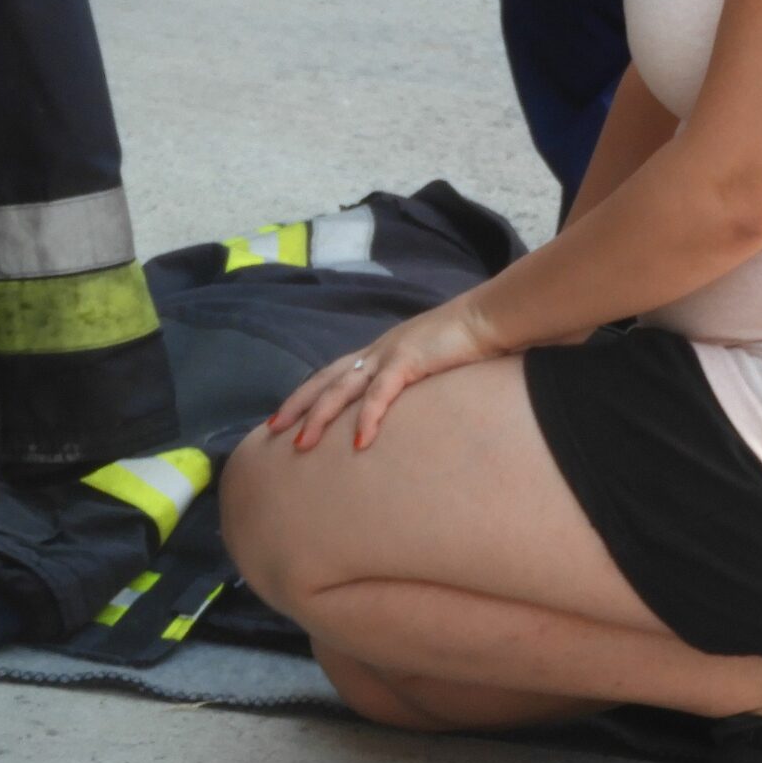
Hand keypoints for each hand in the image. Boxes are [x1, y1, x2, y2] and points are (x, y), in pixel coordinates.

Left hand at [267, 300, 506, 454]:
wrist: (488, 318)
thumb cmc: (465, 344)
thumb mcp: (430, 367)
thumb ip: (412, 384)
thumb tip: (405, 412)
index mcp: (379, 353)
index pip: (333, 375)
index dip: (307, 395)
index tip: (285, 417)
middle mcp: (377, 352)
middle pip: (326, 380)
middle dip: (298, 405)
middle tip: (272, 431)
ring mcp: (390, 354)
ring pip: (342, 388)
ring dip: (320, 416)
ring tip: (301, 444)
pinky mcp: (409, 360)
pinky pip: (381, 394)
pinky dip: (368, 418)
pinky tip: (360, 442)